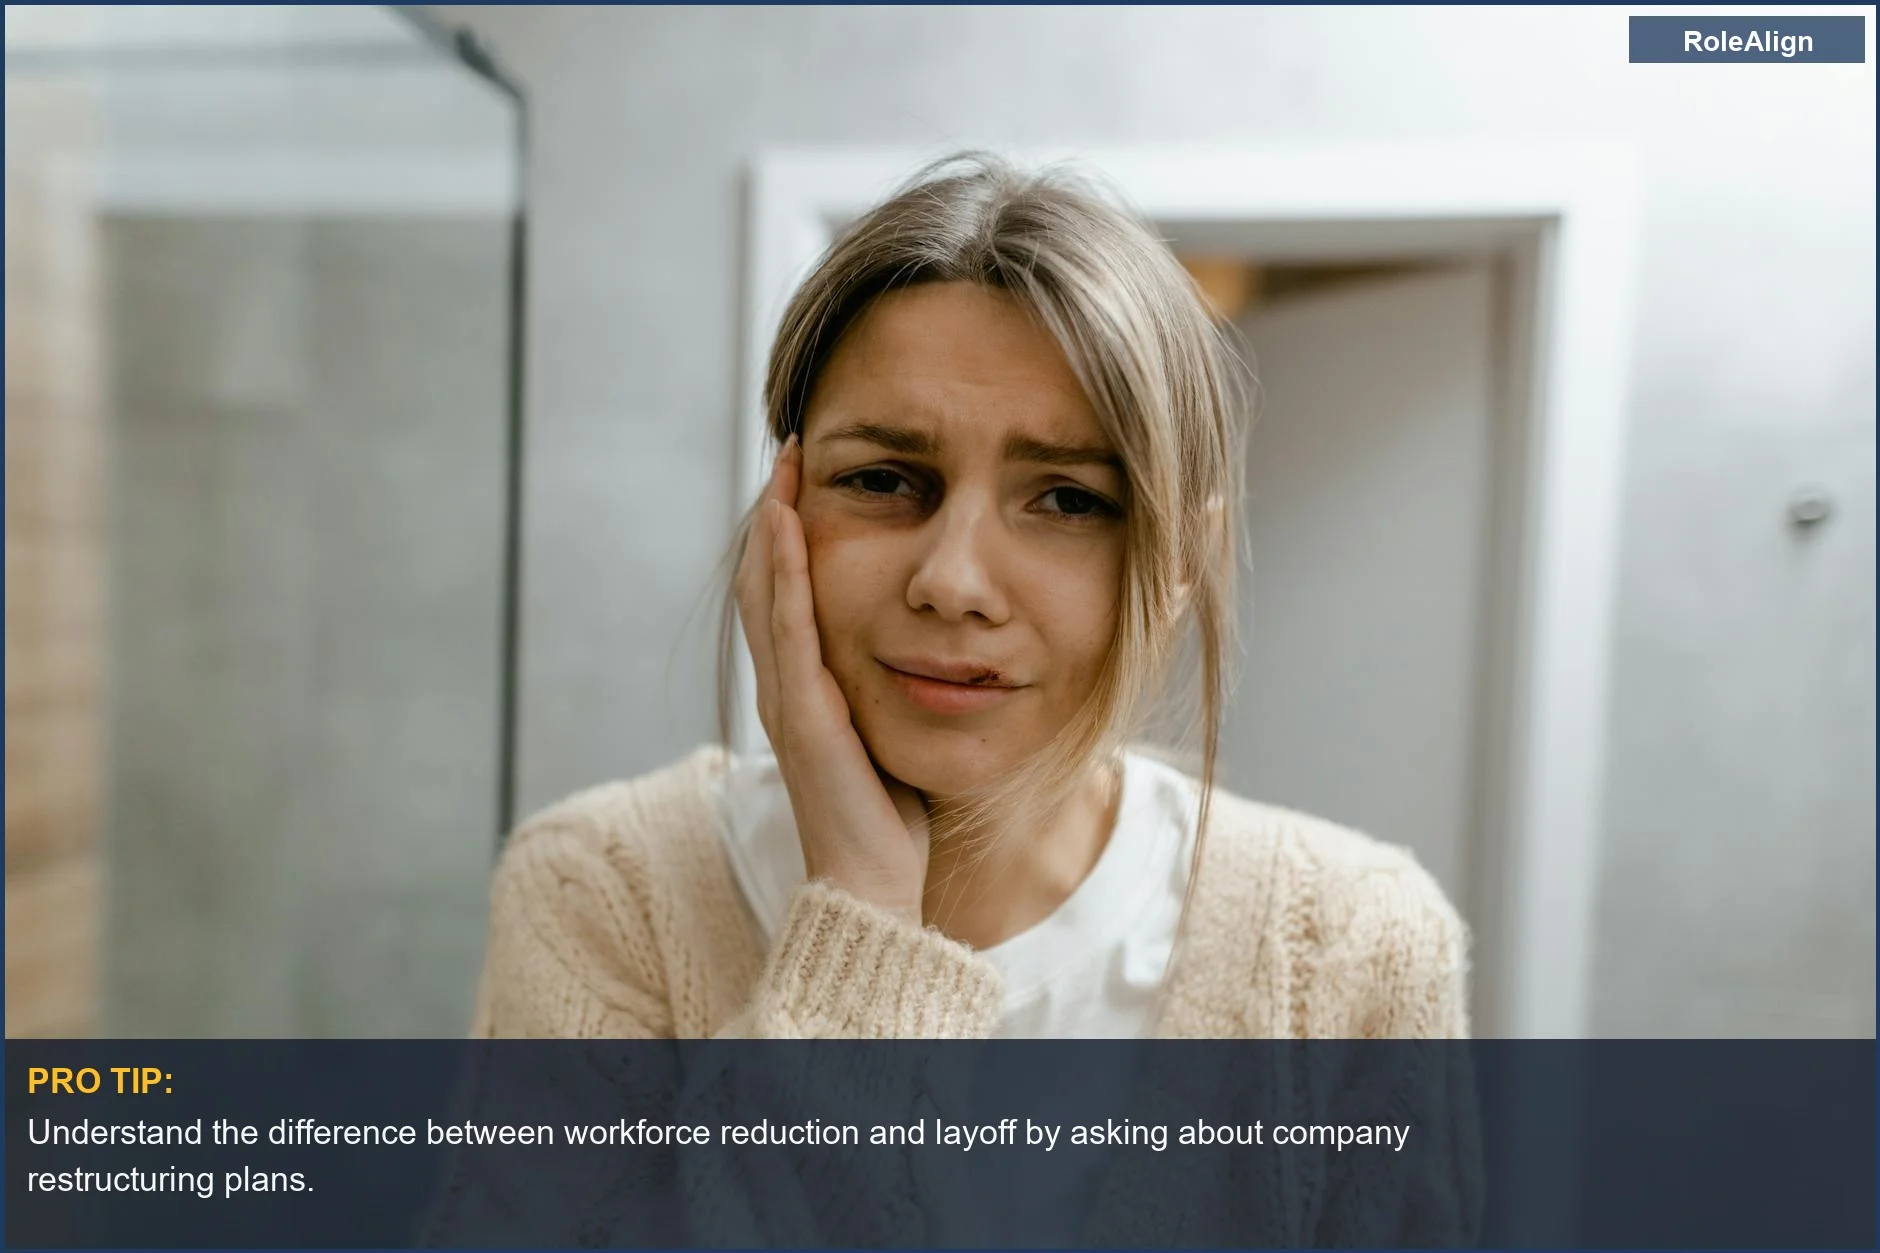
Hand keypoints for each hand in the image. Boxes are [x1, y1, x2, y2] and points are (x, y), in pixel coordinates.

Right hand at [734, 436, 930, 925]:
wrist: (872, 887)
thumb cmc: (890, 820)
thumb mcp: (892, 736)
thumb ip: (893, 693)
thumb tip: (933, 657)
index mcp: (803, 690)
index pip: (784, 594)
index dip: (790, 535)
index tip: (810, 479)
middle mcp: (783, 687)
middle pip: (763, 579)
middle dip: (775, 512)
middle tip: (791, 450)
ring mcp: (786, 697)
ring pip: (765, 590)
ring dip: (774, 523)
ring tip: (787, 466)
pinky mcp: (802, 712)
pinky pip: (788, 626)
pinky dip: (785, 569)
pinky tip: (790, 524)